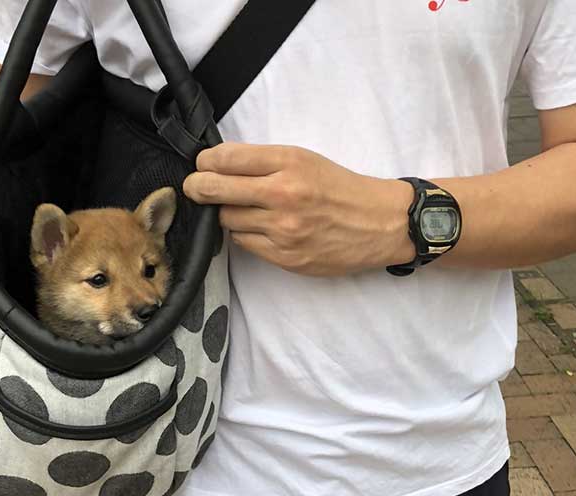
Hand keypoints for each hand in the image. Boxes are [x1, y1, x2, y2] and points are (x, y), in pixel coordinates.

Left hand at [183, 143, 414, 276]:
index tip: (203, 165)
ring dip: (226, 213)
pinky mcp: (286, 256)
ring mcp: (283, 229)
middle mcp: (283, 195)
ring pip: (226, 220)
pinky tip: (260, 227)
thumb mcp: (304, 159)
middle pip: (214, 190)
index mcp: (289, 163)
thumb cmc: (340, 188)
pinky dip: (245, 234)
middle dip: (197, 187)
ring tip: (242, 207)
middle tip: (195, 187)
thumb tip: (216, 166)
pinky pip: (244, 243)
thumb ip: (263, 162)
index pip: (225, 158)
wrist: (380, 223)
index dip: (205, 162)